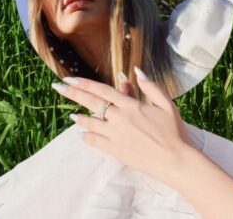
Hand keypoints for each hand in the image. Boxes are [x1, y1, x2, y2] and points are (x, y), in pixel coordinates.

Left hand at [51, 68, 193, 185]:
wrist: (175, 160)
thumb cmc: (174, 132)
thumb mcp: (166, 104)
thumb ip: (150, 87)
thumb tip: (136, 71)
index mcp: (131, 105)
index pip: (102, 90)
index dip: (84, 84)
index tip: (69, 79)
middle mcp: (120, 119)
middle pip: (91, 103)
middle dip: (72, 94)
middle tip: (57, 88)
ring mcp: (116, 135)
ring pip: (90, 123)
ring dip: (80, 118)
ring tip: (72, 116)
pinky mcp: (116, 151)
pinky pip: (95, 142)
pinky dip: (87, 137)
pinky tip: (83, 134)